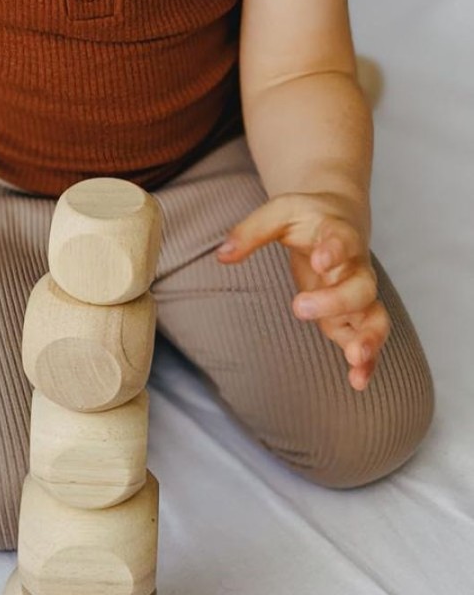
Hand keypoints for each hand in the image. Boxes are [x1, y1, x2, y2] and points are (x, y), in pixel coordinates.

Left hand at [216, 192, 388, 391]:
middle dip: (336, 301)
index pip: (342, 240)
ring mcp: (356, 295)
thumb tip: (222, 256)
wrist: (337, 219)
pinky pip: (366, 338)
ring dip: (368, 338)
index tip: (323, 259)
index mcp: (337, 235)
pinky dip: (366, 361)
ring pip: (373, 316)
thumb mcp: (278, 213)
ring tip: (356, 358)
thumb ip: (251, 231)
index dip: (335, 249)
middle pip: (360, 286)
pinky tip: (358, 381)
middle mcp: (354, 268)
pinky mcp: (352, 316)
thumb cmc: (305, 218)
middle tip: (300, 308)